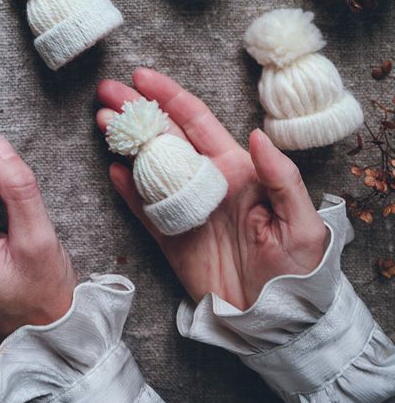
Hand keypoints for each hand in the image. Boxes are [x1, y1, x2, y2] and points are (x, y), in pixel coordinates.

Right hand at [97, 68, 327, 309]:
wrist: (277, 324)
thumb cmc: (298, 272)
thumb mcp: (301, 224)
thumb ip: (281, 177)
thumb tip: (255, 136)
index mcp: (237, 170)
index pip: (197, 122)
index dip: (170, 96)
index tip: (142, 77)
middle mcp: (207, 182)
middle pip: (165, 136)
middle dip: (136, 110)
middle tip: (105, 92)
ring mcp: (186, 208)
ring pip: (149, 165)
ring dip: (125, 141)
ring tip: (101, 120)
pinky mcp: (172, 239)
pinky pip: (144, 209)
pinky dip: (127, 189)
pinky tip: (112, 168)